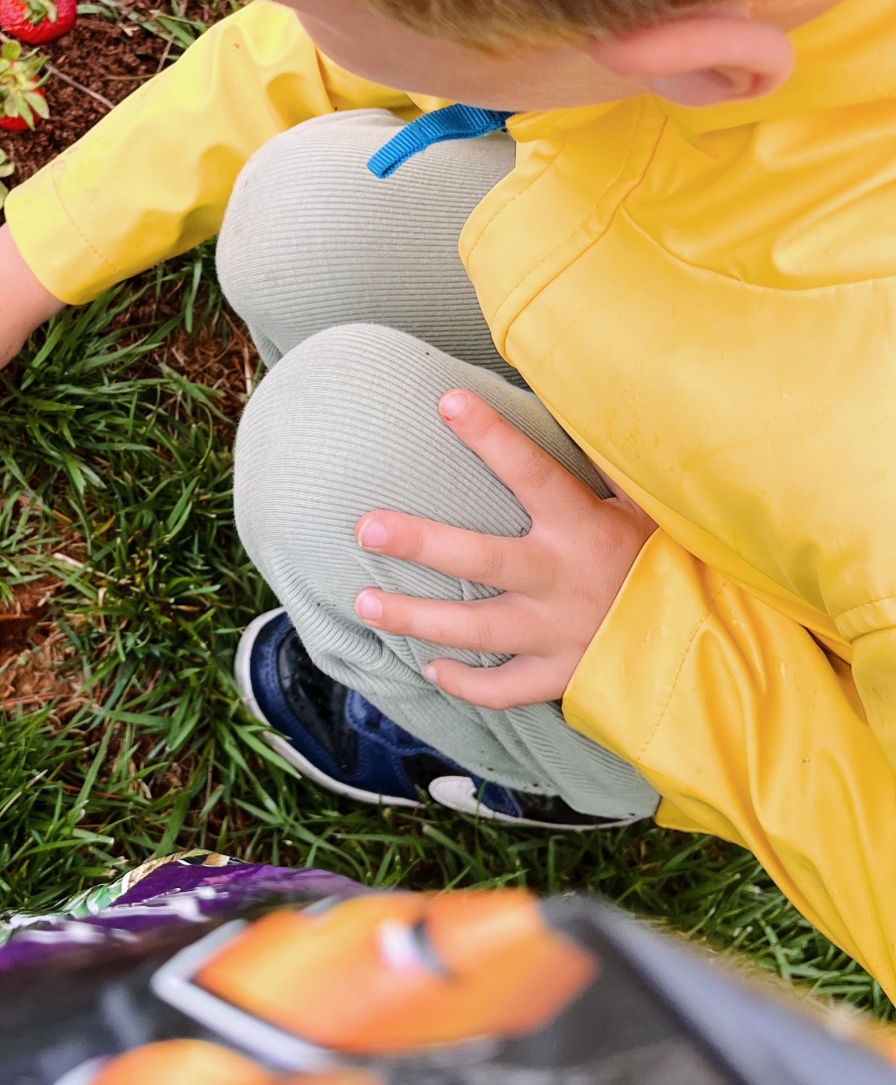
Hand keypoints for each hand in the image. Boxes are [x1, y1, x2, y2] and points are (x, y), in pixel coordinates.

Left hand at [352, 390, 654, 707]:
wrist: (720, 646)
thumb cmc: (676, 559)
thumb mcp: (651, 505)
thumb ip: (610, 461)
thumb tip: (587, 396)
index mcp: (586, 526)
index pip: (533, 472)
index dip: (492, 438)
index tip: (447, 403)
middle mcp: (564, 580)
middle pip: (481, 560)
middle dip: (420, 543)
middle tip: (367, 529)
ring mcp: (560, 634)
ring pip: (477, 631)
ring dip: (417, 620)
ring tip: (364, 604)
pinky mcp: (562, 676)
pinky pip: (505, 689)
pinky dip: (466, 683)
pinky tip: (431, 669)